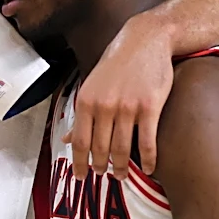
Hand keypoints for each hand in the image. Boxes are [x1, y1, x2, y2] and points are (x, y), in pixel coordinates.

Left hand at [64, 10, 173, 179]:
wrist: (145, 41)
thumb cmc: (117, 64)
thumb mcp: (92, 86)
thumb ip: (82, 114)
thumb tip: (68, 138)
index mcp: (86, 101)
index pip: (80, 141)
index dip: (79, 163)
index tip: (81, 177)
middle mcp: (104, 106)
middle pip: (100, 148)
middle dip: (100, 167)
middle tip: (103, 176)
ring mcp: (127, 107)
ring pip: (122, 148)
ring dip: (122, 167)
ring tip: (122, 175)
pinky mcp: (150, 107)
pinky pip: (147, 142)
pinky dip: (148, 159)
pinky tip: (149, 168)